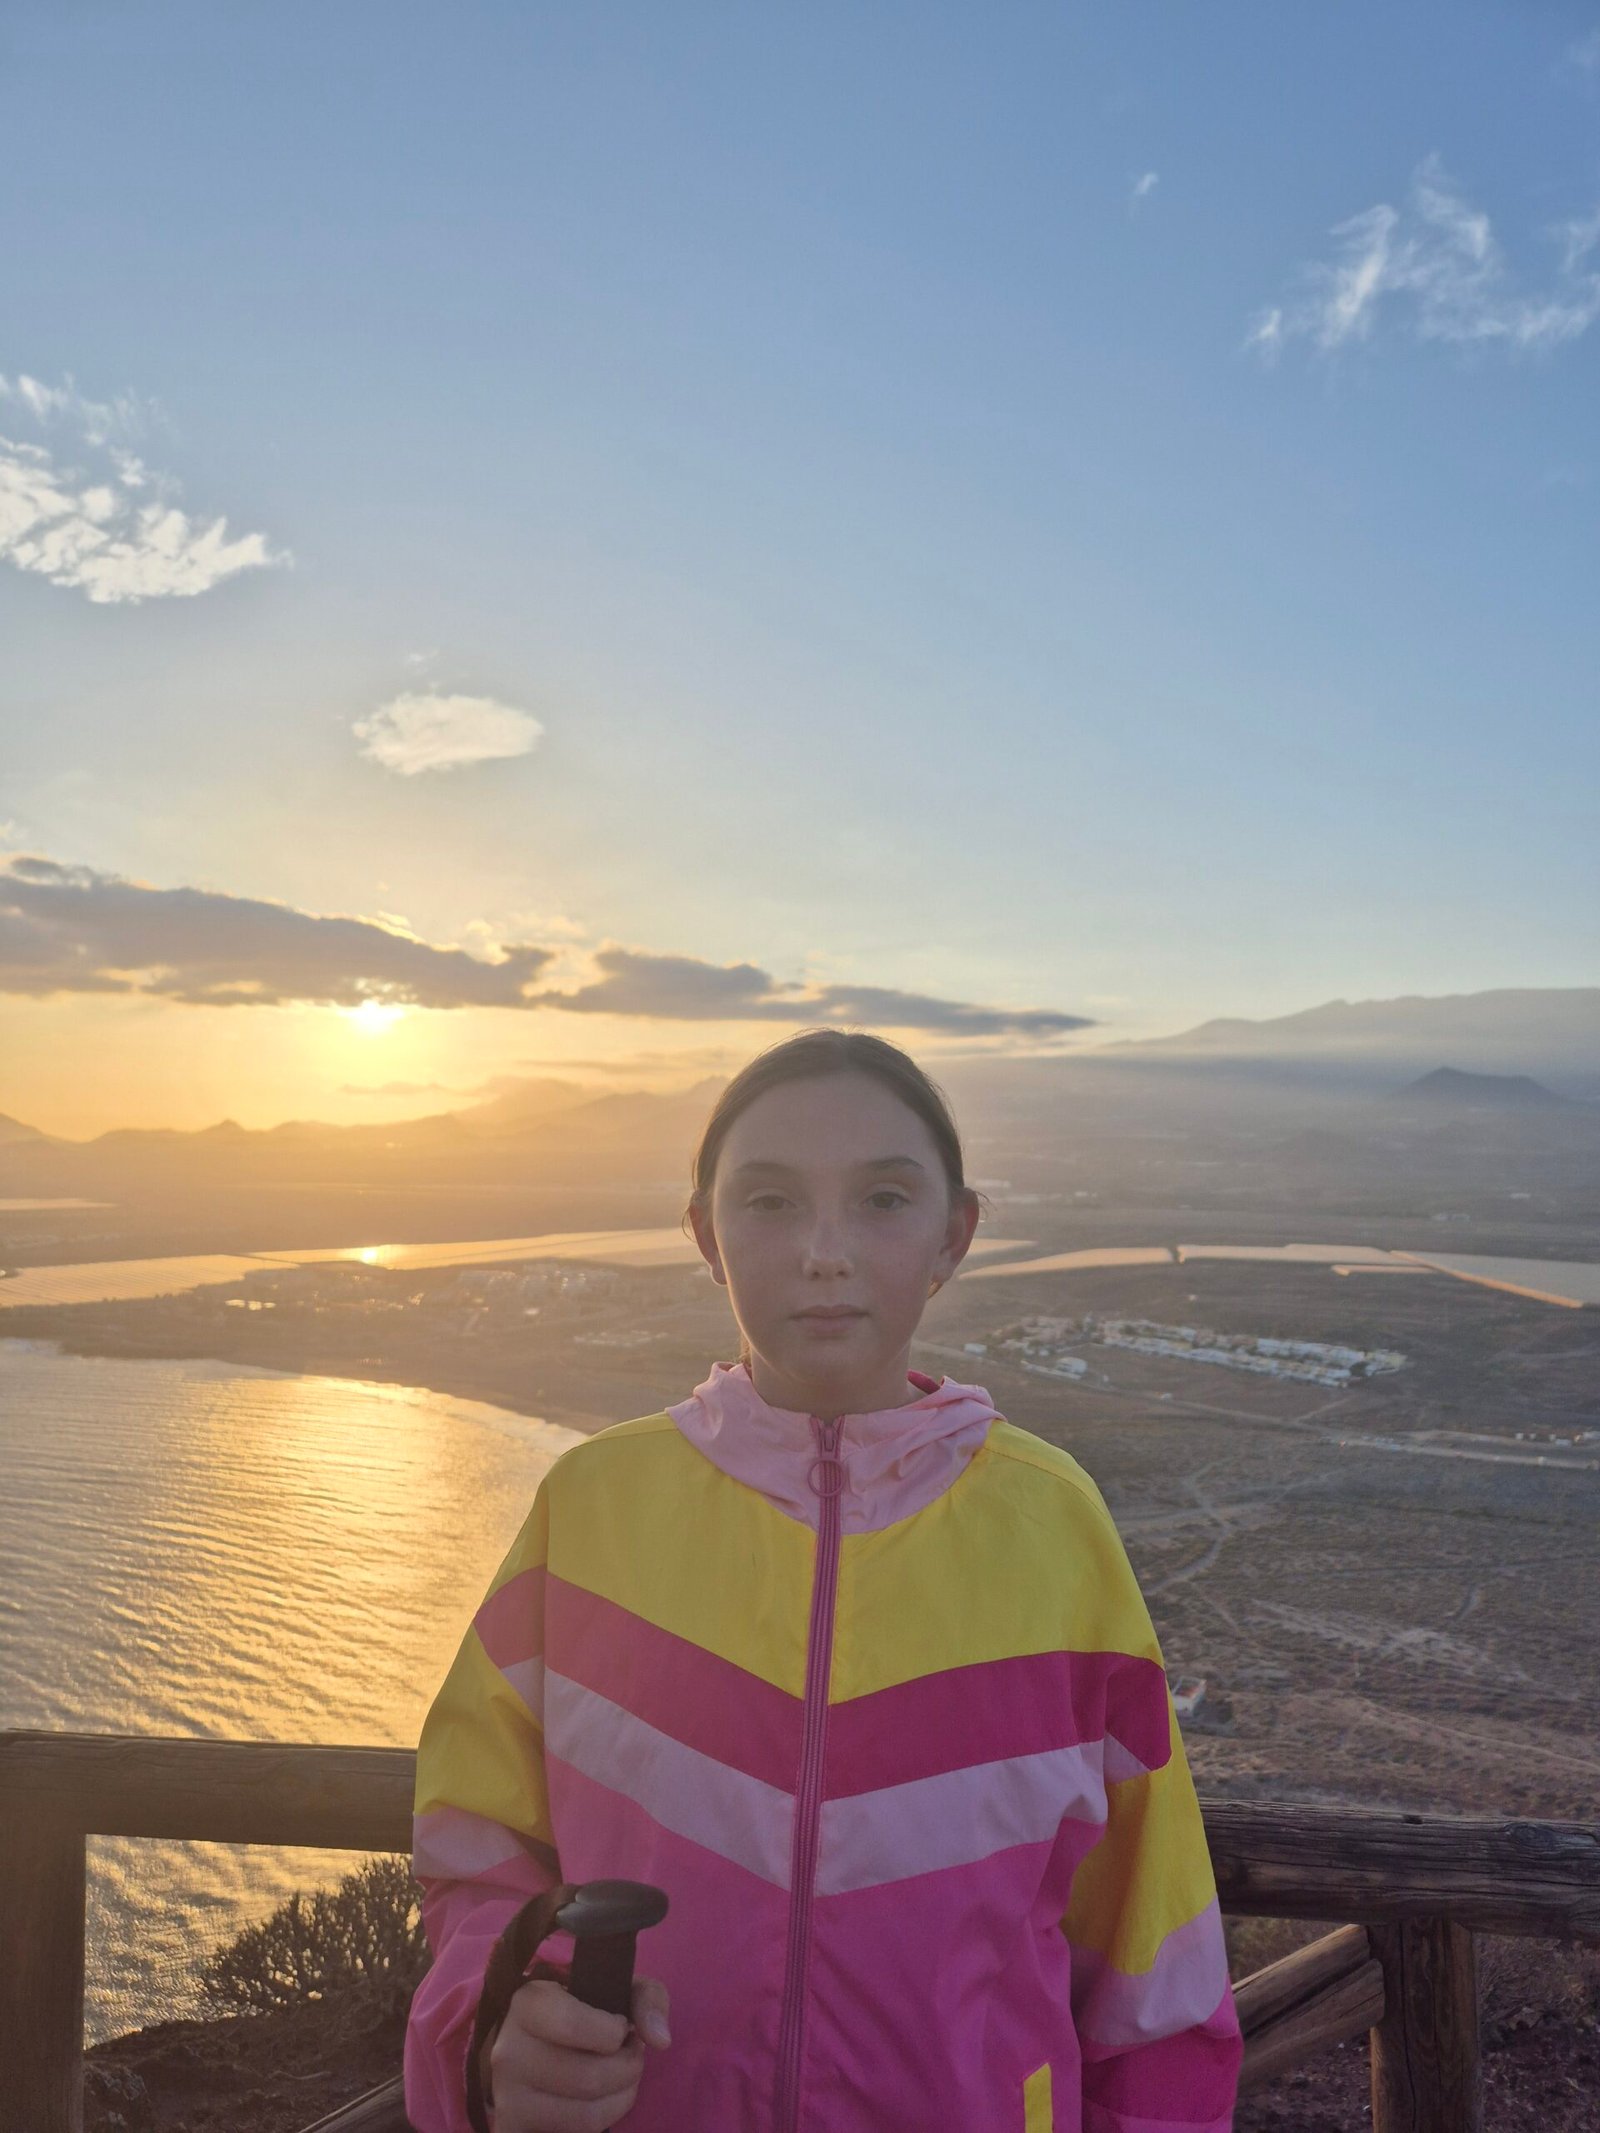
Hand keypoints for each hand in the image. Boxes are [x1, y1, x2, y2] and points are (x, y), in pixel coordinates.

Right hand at [482, 1974, 670, 2132]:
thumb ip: (646, 1998)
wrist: (536, 2041)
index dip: (611, 2032)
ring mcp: (507, 2097)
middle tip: (631, 2055)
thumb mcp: (616, 1987)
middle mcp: (508, 2052)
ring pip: (585, 2115)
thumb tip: (661, 2039)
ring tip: (622, 2077)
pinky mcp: (514, 2129)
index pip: (571, 2025)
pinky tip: (602, 2100)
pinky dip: (602, 2119)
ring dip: (621, 2096)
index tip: (620, 2027)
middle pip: (588, 2078)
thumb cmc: (583, 2010)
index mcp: (526, 2004)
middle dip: (628, 2068)